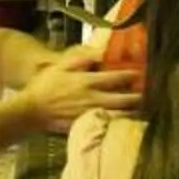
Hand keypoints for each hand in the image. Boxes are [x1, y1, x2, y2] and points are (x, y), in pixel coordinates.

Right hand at [18, 44, 141, 130]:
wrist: (32, 110)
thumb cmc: (46, 85)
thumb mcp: (62, 66)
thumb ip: (82, 59)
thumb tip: (101, 53)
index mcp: (87, 82)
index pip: (115, 77)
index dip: (130, 75)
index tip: (140, 73)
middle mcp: (92, 99)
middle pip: (122, 99)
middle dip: (137, 97)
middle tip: (147, 95)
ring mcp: (89, 114)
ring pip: (117, 115)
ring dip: (130, 112)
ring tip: (141, 110)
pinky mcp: (85, 126)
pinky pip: (106, 125)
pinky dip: (116, 123)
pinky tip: (123, 122)